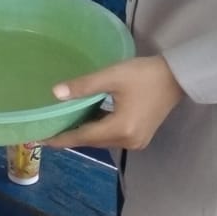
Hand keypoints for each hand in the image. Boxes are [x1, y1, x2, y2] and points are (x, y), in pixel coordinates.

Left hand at [43, 56, 183, 150]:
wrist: (177, 76)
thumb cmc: (144, 74)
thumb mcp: (111, 76)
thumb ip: (83, 86)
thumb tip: (55, 93)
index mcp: (120, 129)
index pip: (83, 137)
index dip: (61, 138)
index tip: (40, 139)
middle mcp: (128, 141)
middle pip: (92, 141)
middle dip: (70, 136)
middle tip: (48, 129)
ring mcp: (136, 141)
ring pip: (102, 140)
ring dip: (84, 133)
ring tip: (63, 124)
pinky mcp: (140, 136)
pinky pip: (112, 136)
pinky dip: (98, 130)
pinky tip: (87, 119)